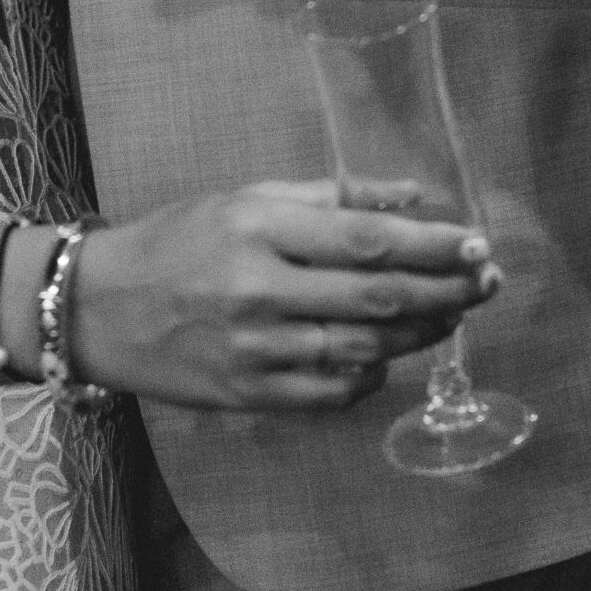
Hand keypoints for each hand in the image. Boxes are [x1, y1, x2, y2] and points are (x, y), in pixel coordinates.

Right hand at [74, 182, 499, 413]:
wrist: (102, 306)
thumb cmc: (181, 239)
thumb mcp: (246, 197)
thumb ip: (330, 195)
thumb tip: (410, 196)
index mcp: (259, 228)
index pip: (366, 238)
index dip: (432, 246)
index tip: (478, 244)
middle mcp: (261, 289)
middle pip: (378, 298)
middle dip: (446, 290)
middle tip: (488, 282)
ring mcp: (258, 349)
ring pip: (366, 351)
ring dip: (421, 335)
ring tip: (453, 314)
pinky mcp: (253, 395)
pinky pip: (335, 392)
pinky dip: (373, 376)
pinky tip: (389, 357)